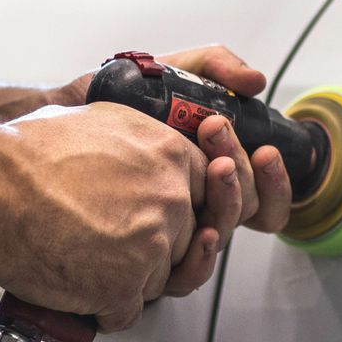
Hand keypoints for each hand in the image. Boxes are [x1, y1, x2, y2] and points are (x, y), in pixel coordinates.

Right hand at [0, 102, 207, 331]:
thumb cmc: (24, 155)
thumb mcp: (99, 121)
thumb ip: (139, 142)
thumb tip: (146, 153)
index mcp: (168, 154)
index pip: (207, 193)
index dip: (182, 212)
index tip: (165, 221)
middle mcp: (170, 198)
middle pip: (185, 241)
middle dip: (152, 249)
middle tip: (112, 244)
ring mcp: (152, 245)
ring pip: (158, 281)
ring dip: (126, 281)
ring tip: (86, 263)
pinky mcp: (124, 286)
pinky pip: (127, 314)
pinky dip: (102, 312)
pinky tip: (80, 294)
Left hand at [56, 45, 292, 236]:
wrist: (67, 114)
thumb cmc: (119, 98)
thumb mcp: (174, 71)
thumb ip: (216, 66)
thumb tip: (256, 83)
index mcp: (215, 174)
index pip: (264, 195)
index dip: (275, 180)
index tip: (265, 150)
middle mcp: (200, 205)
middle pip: (249, 211)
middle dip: (243, 172)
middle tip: (218, 131)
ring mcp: (175, 230)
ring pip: (223, 236)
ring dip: (228, 201)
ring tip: (215, 163)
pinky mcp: (147, 256)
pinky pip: (187, 275)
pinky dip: (202, 256)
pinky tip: (199, 230)